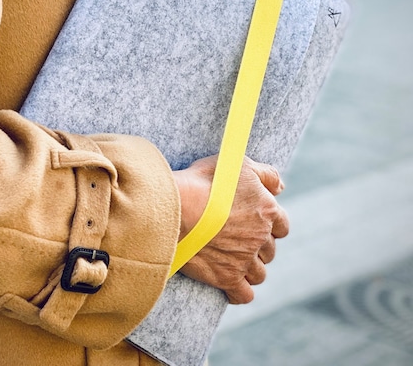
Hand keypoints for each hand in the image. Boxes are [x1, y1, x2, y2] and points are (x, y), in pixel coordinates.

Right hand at [172, 155, 288, 303]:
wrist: (177, 208)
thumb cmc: (204, 182)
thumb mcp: (239, 165)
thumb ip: (266, 175)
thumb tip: (281, 187)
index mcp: (267, 211)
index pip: (282, 225)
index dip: (269, 224)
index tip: (254, 222)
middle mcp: (260, 238)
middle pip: (269, 250)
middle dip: (257, 246)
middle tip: (236, 238)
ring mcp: (245, 260)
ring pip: (259, 273)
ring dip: (249, 268)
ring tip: (231, 260)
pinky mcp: (227, 278)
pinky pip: (244, 294)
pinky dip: (239, 291)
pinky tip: (229, 284)